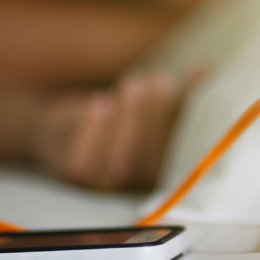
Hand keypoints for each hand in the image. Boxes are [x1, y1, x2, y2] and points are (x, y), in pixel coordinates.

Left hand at [34, 70, 199, 190]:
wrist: (55, 130)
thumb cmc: (111, 119)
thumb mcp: (143, 112)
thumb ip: (173, 101)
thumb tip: (204, 69)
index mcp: (155, 177)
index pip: (179, 159)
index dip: (186, 123)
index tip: (190, 86)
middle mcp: (131, 190)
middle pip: (149, 163)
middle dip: (157, 119)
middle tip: (160, 81)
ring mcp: (99, 186)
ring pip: (119, 164)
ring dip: (130, 121)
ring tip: (134, 83)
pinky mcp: (69, 173)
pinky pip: (82, 159)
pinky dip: (94, 129)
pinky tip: (101, 101)